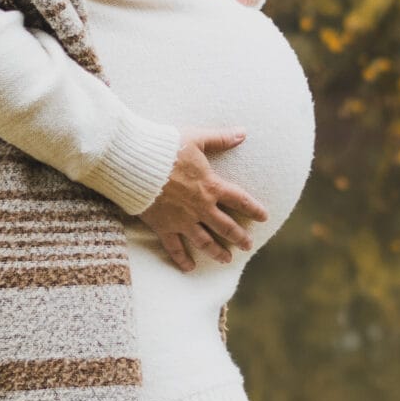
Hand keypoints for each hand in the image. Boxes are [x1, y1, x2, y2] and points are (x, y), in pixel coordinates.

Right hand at [139, 128, 268, 271]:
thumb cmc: (165, 148)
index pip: (240, 200)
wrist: (135, 164)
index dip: (254, 209)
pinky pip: (175, 247)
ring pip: (205, 241)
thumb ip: (220, 138)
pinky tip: (189, 268)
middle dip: (239, 237)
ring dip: (217, 252)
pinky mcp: (164, 226)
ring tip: (226, 260)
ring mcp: (182, 220)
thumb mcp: (195, 138)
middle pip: (226, 227)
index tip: (264, 217)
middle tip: (248, 245)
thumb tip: (243, 132)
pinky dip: (182, 259)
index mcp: (211, 186)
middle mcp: (200, 207)